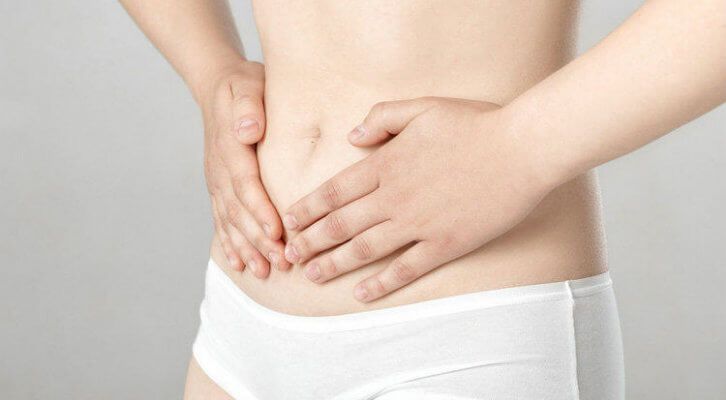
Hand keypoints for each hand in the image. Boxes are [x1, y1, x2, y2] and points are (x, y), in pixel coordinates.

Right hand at [200, 61, 290, 277]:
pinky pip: (221, 219)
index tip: (276, 232)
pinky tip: (241, 263)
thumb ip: (248, 105)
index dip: (260, 210)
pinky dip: (230, 243)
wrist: (217, 87)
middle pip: (239, 211)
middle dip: (259, 239)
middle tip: (280, 263)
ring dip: (246, 248)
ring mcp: (216, 181)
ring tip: (263, 272)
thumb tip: (247, 129)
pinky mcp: (218, 188)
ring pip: (230, 221)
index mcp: (231, 148)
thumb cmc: (243, 85)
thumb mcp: (247, 84)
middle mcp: (220, 170)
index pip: (246, 184)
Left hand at [282, 97, 556, 300]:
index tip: (288, 222)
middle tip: (288, 256)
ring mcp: (419, 223)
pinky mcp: (445, 243)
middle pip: (340, 225)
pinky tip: (363, 294)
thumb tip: (352, 137)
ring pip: (365, 249)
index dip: (307, 209)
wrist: (521, 148)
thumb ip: (382, 118)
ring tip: (312, 276)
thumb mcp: (422, 107)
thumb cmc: (474, 124)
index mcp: (386, 164)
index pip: (333, 192)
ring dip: (334, 264)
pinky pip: (407, 268)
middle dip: (310, 242)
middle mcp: (395, 197)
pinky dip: (382, 283)